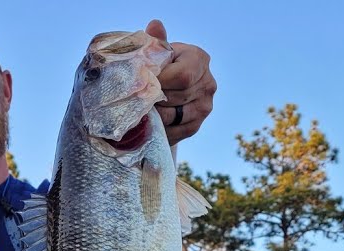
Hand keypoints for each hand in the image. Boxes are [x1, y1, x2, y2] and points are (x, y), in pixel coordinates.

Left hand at [145, 20, 215, 144]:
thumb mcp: (160, 52)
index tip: (142, 82)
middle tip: (135, 98)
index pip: (182, 76)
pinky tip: (148, 121)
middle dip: (153, 97)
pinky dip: (158, 128)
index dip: (159, 81)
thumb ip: (157, 42)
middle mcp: (208, 84)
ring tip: (139, 109)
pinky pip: (174, 131)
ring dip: (153, 114)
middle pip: (176, 96)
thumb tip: (154, 25)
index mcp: (199, 59)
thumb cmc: (162, 65)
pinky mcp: (196, 126)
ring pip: (173, 115)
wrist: (170, 88)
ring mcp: (204, 107)